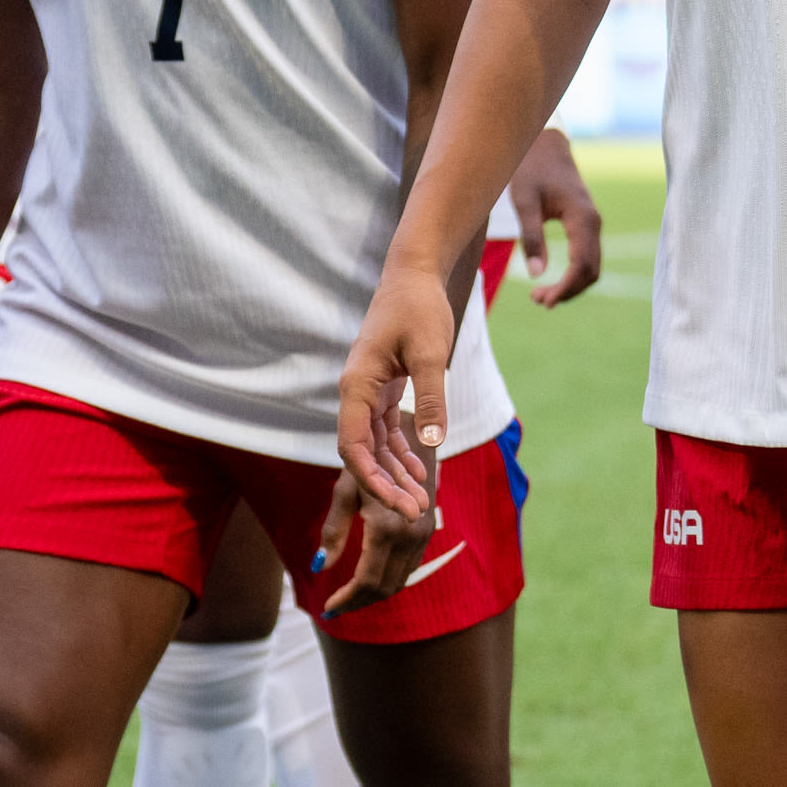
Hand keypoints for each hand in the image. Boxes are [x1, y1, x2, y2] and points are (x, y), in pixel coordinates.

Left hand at [310, 468, 439, 610]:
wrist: (411, 441)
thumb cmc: (371, 462)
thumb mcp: (346, 493)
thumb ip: (333, 532)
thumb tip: (317, 567)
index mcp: (387, 529)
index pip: (366, 580)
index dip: (346, 598)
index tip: (327, 607)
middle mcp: (409, 537)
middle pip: (384, 588)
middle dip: (358, 602)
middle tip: (335, 607)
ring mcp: (422, 537)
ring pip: (398, 582)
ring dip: (373, 595)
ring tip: (348, 597)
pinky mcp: (427, 534)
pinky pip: (408, 569)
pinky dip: (388, 580)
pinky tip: (369, 579)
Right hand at [336, 265, 456, 533]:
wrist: (415, 274)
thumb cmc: (419, 308)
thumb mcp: (431, 353)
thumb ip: (431, 398)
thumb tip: (432, 442)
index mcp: (357, 386)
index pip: (354, 447)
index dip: (374, 480)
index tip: (399, 503)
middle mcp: (356, 392)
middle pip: (363, 452)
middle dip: (387, 485)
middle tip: (416, 512)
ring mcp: (368, 391)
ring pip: (375, 444)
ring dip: (396, 472)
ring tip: (420, 500)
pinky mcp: (384, 387)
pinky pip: (386, 429)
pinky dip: (401, 450)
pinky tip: (419, 469)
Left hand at [504, 128, 604, 304]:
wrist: (544, 145)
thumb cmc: (531, 169)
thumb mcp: (524, 202)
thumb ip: (531, 237)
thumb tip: (537, 274)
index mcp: (582, 218)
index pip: (581, 265)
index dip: (565, 288)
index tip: (542, 300)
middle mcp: (593, 223)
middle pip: (591, 271)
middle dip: (567, 291)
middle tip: (537, 301)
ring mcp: (592, 224)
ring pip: (591, 267)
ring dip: (571, 286)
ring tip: (540, 295)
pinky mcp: (586, 225)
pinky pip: (586, 257)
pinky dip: (573, 275)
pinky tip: (551, 281)